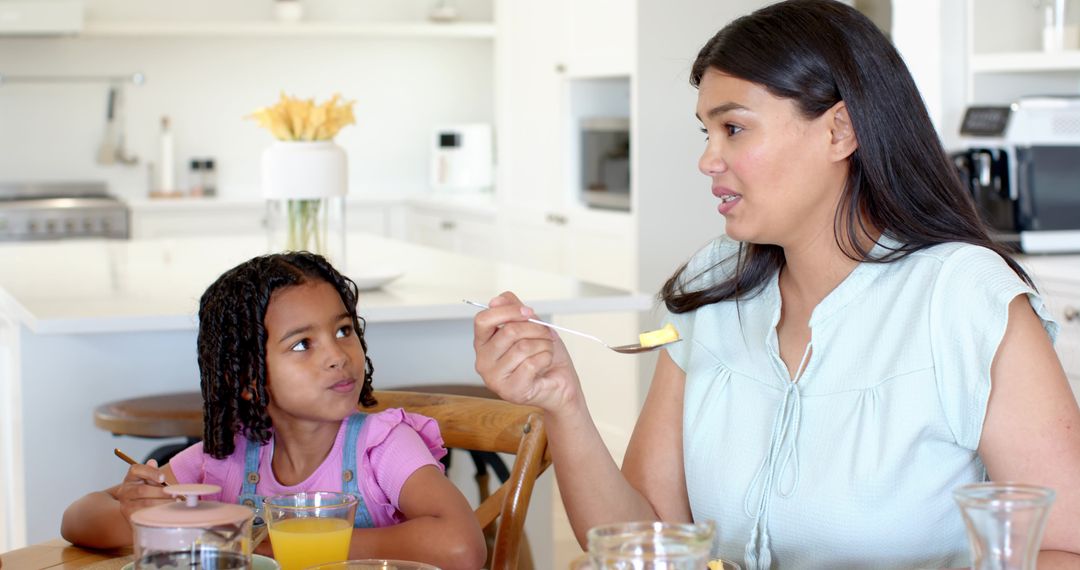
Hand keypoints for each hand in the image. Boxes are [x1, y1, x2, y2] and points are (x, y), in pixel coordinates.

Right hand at [112, 459, 171, 519]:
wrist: (138, 505)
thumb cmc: (148, 488)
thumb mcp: (150, 478)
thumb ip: (152, 471)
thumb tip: (152, 462)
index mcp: (131, 477)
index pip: (137, 470)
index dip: (151, 473)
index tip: (163, 478)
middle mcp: (125, 490)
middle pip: (142, 490)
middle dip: (160, 492)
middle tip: (174, 494)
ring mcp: (125, 504)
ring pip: (145, 503)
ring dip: (162, 503)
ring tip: (175, 502)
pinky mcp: (130, 516)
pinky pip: (145, 515)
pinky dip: (158, 512)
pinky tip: (167, 510)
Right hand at [473, 291, 581, 412]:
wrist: (560, 383)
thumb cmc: (543, 355)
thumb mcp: (529, 325)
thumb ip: (512, 309)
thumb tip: (495, 300)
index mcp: (483, 343)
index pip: (483, 320)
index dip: (508, 311)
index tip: (529, 312)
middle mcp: (483, 361)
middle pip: (509, 331)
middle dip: (536, 329)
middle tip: (547, 334)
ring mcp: (494, 378)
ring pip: (523, 347)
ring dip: (544, 345)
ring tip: (546, 351)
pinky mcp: (510, 391)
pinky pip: (531, 364)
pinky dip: (546, 359)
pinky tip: (545, 364)